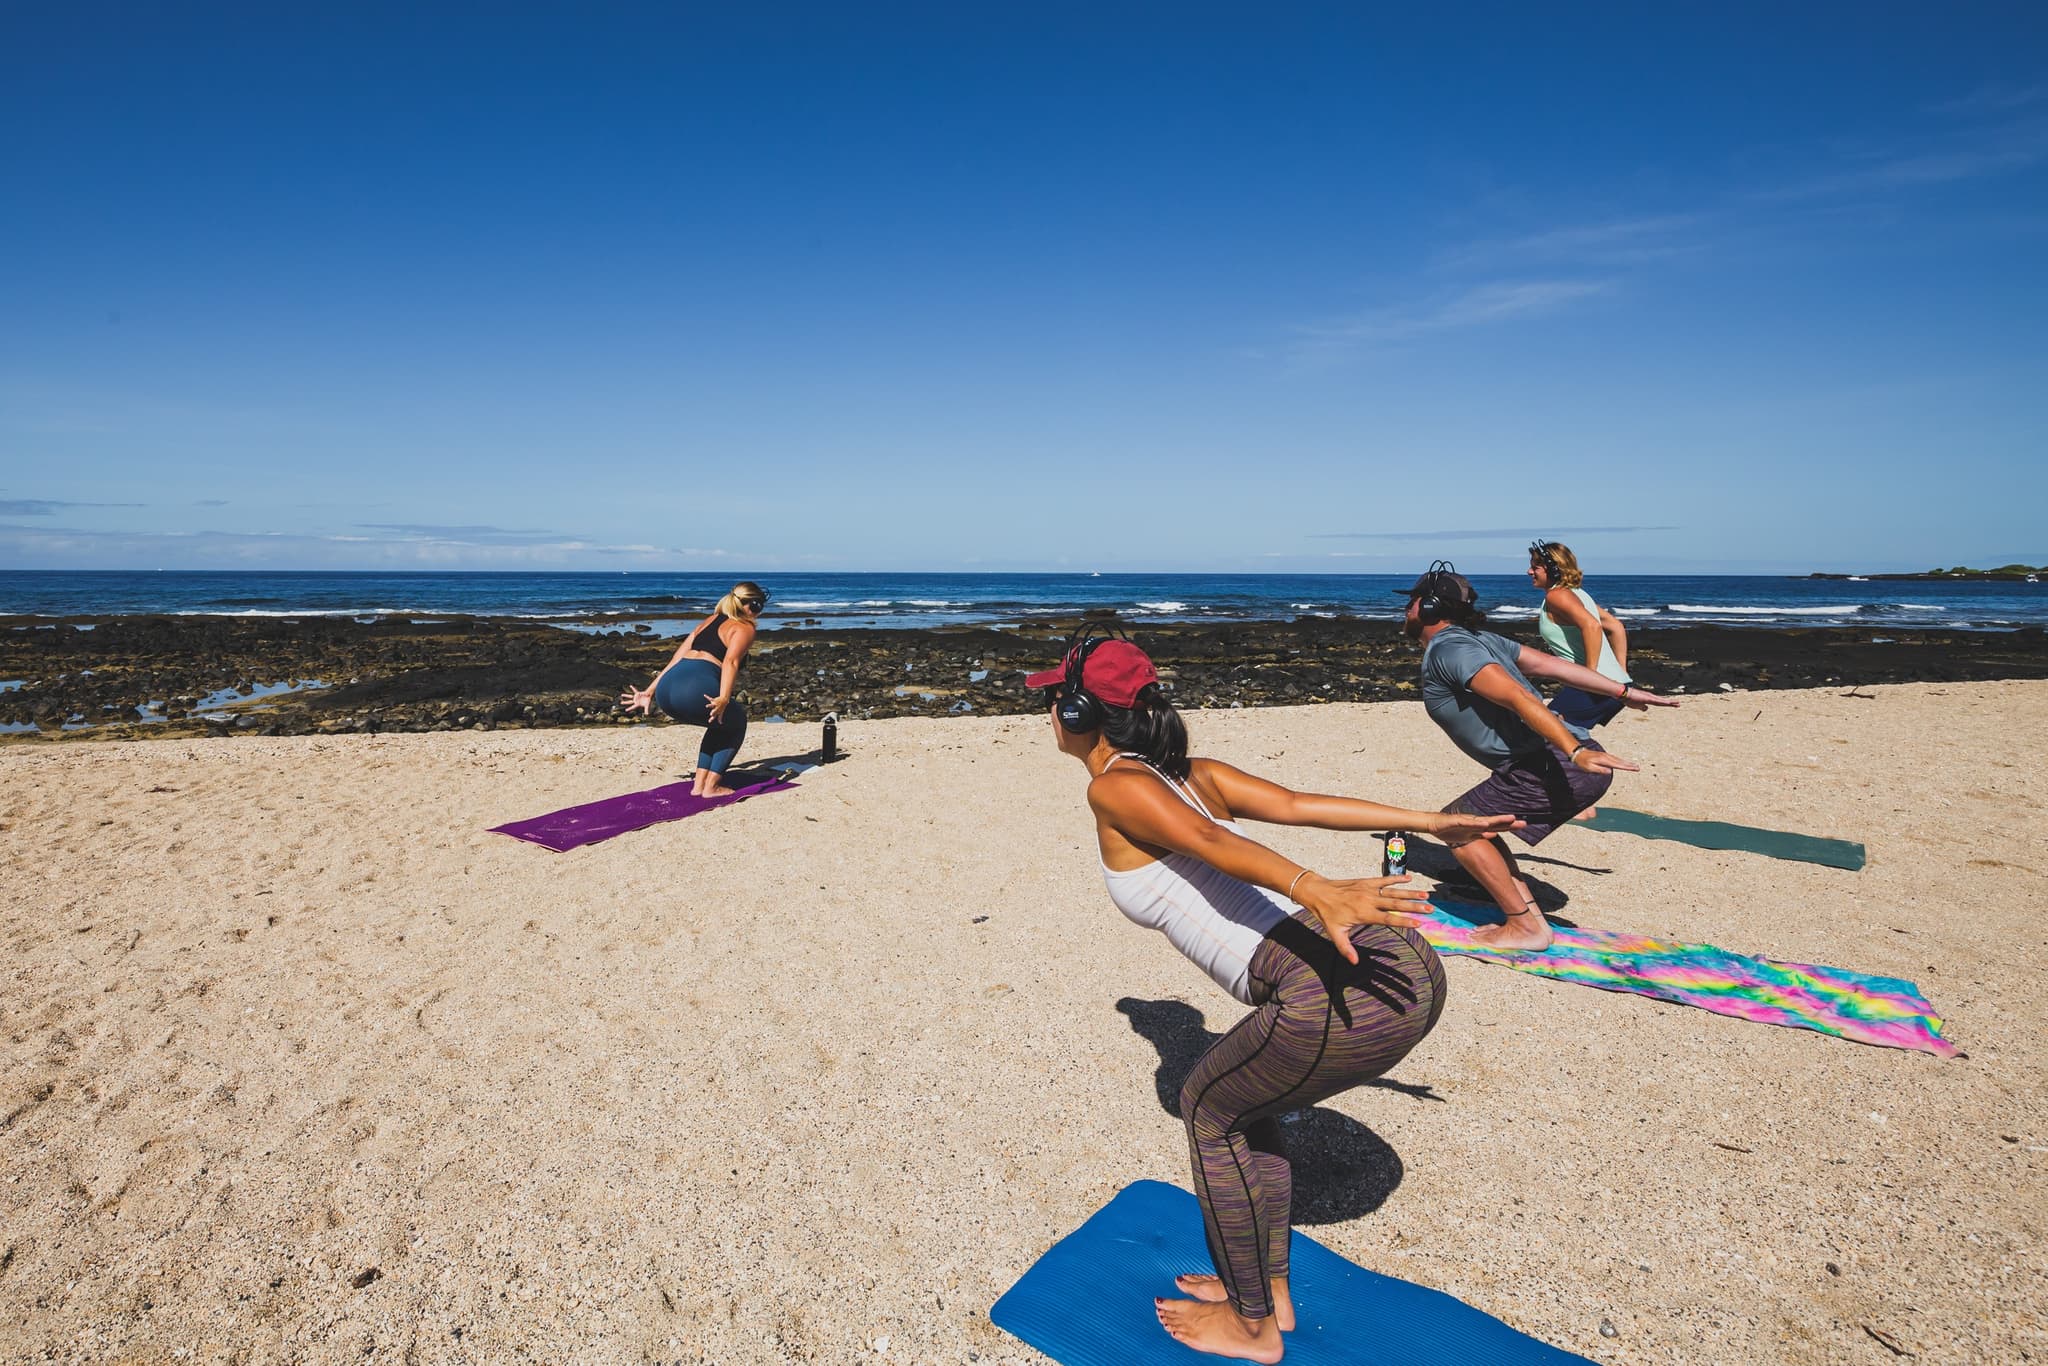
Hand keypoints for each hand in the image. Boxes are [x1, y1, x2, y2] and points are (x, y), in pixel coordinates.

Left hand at [619, 687, 653, 714]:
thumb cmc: (647, 701)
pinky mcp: (637, 693)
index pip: (632, 707)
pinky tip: (630, 686)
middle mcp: (635, 700)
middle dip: (625, 702)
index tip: (626, 710)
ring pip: (630, 696)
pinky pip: (634, 690)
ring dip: (626, 695)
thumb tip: (647, 714)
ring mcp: (636, 697)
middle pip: (629, 702)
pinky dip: (633, 688)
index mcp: (637, 704)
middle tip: (621, 703)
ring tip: (621, 695)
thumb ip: (646, 710)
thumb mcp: (647, 706)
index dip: (629, 708)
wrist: (648, 696)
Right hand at [705, 693, 728, 722]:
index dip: (712, 719)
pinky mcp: (714, 700)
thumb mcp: (721, 713)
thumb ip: (719, 718)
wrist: (724, 700)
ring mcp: (715, 704)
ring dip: (709, 705)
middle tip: (711, 714)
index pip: (714, 716)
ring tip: (706, 706)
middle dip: (713, 712)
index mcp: (717, 712)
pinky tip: (704, 695)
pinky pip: (710, 698)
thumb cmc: (722, 707)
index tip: (709, 721)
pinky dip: (707, 697)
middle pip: (714, 711)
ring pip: (712, 705)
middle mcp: (716, 708)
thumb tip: (721, 723)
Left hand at [1295, 874, 1431, 964]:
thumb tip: (1354, 962)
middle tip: (1430, 909)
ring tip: (1425, 895)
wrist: (1317, 892)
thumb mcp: (1335, 933)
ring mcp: (1368, 889)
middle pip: (1396, 904)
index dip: (1404, 921)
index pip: (1388, 919)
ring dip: (1410, 893)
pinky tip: (1409, 879)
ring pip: (1393, 891)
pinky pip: (1384, 880)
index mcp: (1364, 913)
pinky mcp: (1366, 881)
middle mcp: (1368, 900)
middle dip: (1414, 906)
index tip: (1419, 923)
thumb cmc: (1327, 914)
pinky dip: (1397, 879)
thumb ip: (1346, 948)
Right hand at [1431, 811, 1524, 841]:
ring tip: (1510, 818)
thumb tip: (1494, 834)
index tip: (1523, 825)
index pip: (1498, 827)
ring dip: (1498, 820)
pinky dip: (1478, 824)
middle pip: (1496, 823)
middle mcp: (1476, 823)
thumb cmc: (1451, 830)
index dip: (1510, 827)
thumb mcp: (1470, 836)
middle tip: (1524, 823)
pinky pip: (1469, 823)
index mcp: (1479, 827)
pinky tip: (1485, 824)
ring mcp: (1468, 822)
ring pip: (1485, 821)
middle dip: (1510, 823)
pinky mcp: (1458, 822)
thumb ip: (1482, 835)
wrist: (1435, 825)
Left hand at [1572, 746, 1638, 773]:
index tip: (1634, 768)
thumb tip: (1609, 771)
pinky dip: (1621, 761)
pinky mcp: (1605, 756)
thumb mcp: (1589, 767)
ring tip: (1634, 766)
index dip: (1626, 767)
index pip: (1617, 764)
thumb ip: (1599, 769)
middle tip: (1638, 768)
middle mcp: (1606, 757)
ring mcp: (1606, 756)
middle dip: (1629, 765)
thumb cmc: (1583, 761)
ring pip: (1618, 760)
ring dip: (1626, 763)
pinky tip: (1624, 763)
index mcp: (1604, 760)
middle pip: (1620, 762)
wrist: (1578, 752)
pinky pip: (1615, 759)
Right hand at [1619, 685, 1677, 709]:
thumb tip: (1646, 709)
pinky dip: (1664, 702)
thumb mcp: (1637, 706)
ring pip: (1662, 701)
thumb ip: (1642, 707)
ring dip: (1670, 702)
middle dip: (1671, 703)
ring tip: (1677, 703)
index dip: (1666, 704)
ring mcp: (1650, 697)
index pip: (1659, 702)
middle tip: (1679, 704)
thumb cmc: (1629, 699)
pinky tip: (1669, 703)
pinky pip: (1658, 701)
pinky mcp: (1648, 698)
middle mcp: (1651, 697)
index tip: (1672, 704)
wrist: (1624, 694)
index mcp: (1648, 699)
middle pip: (1663, 701)